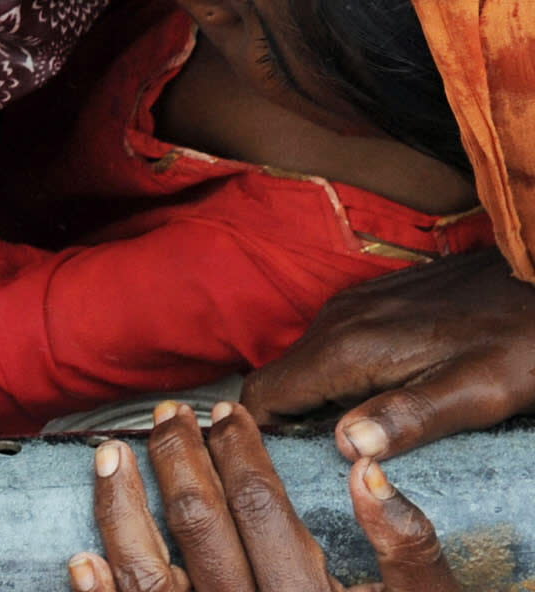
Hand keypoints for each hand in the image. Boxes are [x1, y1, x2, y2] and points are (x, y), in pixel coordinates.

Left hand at [74, 402, 455, 591]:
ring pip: (147, 572)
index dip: (239, 451)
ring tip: (110, 455)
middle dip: (178, 458)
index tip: (228, 414)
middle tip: (169, 415)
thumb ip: (409, 548)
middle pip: (199, 524)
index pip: (261, 506)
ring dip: (120, 506)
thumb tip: (365, 469)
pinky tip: (84, 557)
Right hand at [244, 247, 534, 462]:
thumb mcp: (473, 394)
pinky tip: (376, 400)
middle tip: (324, 468)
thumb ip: (407, 418)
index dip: (262, 434)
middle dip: (286, 424)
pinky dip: (334, 379)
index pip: (263, 393)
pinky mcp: (367, 302)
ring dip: (312, 403)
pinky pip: (326, 346)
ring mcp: (350, 307)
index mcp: (348, 349)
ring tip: (355, 441)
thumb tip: (347, 447)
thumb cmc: (516, 345)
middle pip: (278, 380)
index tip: (285, 469)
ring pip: (301, 363)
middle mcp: (335, 321)